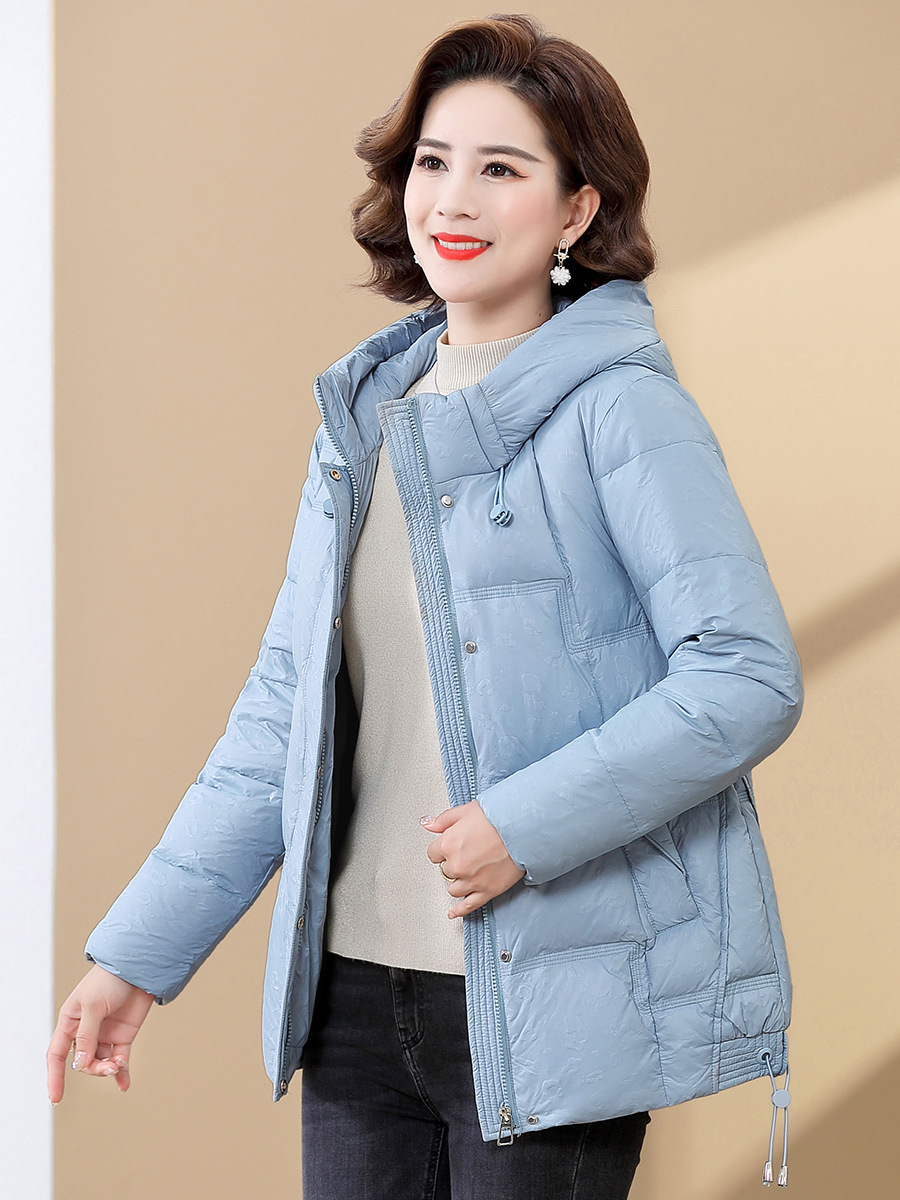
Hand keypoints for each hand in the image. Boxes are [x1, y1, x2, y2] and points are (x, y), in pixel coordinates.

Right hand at [47, 964, 155, 1103]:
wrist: (138, 968)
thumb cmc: (109, 980)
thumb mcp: (93, 1006)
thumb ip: (87, 1035)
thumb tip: (79, 1064)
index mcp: (70, 1021)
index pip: (56, 1054)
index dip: (55, 1076)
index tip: (56, 1098)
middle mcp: (85, 1031)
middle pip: (83, 1062)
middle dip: (94, 1069)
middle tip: (110, 1067)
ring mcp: (105, 1034)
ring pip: (101, 1063)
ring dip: (110, 1069)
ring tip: (120, 1064)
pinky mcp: (123, 1035)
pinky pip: (120, 1058)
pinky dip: (122, 1072)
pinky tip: (124, 1085)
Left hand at [422, 801, 525, 918]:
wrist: (523, 829)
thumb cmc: (498, 818)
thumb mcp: (466, 810)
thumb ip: (444, 820)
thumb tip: (428, 824)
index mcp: (449, 844)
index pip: (433, 854)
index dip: (442, 849)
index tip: (450, 846)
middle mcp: (457, 865)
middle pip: (445, 871)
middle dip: (453, 863)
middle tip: (468, 853)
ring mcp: (471, 880)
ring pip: (453, 888)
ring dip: (458, 881)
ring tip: (469, 871)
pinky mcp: (487, 891)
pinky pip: (468, 906)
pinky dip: (459, 910)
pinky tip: (453, 912)